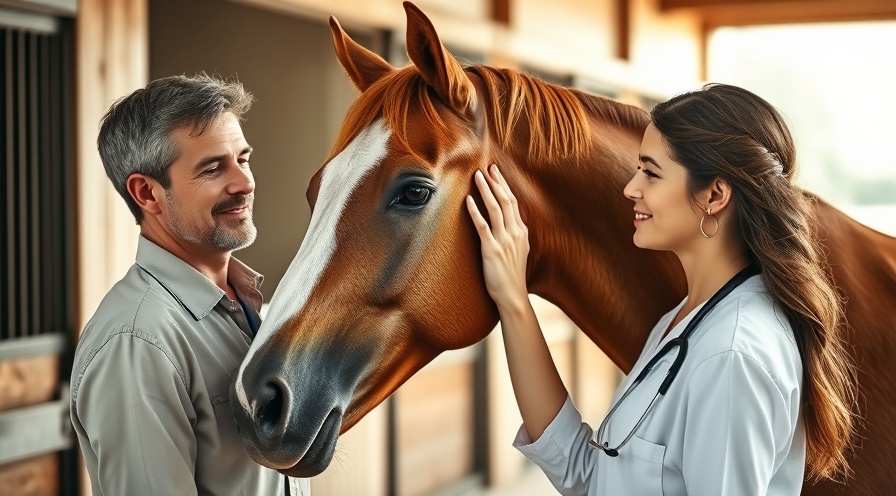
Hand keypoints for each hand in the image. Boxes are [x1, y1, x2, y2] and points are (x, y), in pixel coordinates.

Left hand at [466, 164, 529, 310]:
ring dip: (486, 190)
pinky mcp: (491, 250)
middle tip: (487, 167)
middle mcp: (515, 233)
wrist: (513, 297)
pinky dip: (475, 212)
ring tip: (477, 176)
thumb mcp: (520, 252)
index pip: (513, 202)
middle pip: (506, 201)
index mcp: (522, 232)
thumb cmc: (513, 277)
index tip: (496, 172)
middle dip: (496, 182)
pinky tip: (468, 200)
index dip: (504, 186)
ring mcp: (504, 241)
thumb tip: (512, 225)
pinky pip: (483, 226)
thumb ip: (516, 236)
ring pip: (495, 209)